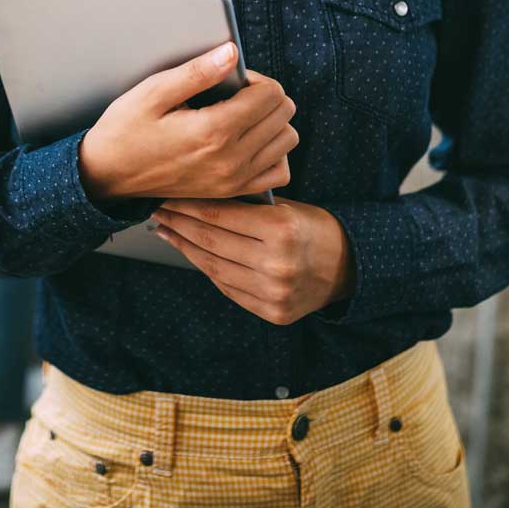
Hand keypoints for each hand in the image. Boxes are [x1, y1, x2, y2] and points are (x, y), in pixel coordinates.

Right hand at [78, 43, 297, 201]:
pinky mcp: (231, 192)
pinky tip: (250, 141)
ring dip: (272, 122)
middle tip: (237, 93)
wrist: (107, 174)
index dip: (255, 78)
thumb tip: (231, 53)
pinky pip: (277, 172)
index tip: (233, 78)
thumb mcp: (154, 92)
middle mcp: (230, 159)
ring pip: (286, 141)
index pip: (270, 95)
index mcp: (213, 131)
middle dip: (266, 95)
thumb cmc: (125, 131)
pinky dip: (273, 153)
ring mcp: (233, 180)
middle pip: (283, 115)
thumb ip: (197, 72)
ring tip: (243, 114)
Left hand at [150, 197, 354, 324]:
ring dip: (185, 248)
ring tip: (167, 232)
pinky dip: (207, 269)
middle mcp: (277, 263)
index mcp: (282, 229)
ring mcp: (274, 293)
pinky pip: (228, 288)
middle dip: (180, 224)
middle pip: (212, 242)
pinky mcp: (272, 312)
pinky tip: (192, 253)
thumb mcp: (287, 206)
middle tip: (159, 210)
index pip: (221, 215)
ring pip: (214, 267)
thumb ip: (248, 207)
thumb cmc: (314, 228)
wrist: (349, 267)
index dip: (189, 205)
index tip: (168, 195)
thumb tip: (198, 197)